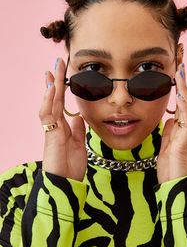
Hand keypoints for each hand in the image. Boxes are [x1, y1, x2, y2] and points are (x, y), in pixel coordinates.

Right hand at [39, 58, 86, 180]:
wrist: (66, 184)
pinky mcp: (50, 135)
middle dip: (56, 81)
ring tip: (54, 69)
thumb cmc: (71, 167)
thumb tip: (79, 116)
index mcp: (63, 127)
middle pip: (54, 98)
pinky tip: (52, 89)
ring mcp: (51, 129)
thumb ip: (78, 130)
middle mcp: (55, 125)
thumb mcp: (79, 144)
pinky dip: (49, 101)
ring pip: (50, 103)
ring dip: (52, 86)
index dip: (60, 88)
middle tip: (58, 63)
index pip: (60, 103)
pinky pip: (47, 115)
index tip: (62, 74)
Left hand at [157, 63, 186, 183]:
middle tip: (180, 66)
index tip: (175, 73)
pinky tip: (182, 97)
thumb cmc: (171, 170)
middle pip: (186, 102)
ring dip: (185, 91)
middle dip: (183, 84)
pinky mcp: (186, 143)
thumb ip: (168, 133)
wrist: (175, 188)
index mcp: (180, 130)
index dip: (178, 89)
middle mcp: (186, 130)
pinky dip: (186, 108)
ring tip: (181, 73)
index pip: (180, 105)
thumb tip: (169, 119)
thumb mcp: (165, 147)